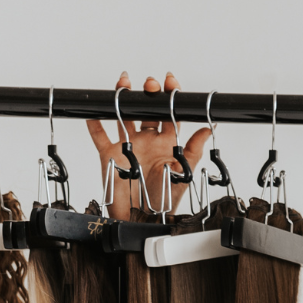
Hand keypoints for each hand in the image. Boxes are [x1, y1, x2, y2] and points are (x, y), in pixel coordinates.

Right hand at [85, 71, 211, 218]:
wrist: (141, 217)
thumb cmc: (163, 200)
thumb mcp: (184, 173)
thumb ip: (194, 149)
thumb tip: (209, 128)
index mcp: (166, 144)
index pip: (170, 115)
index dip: (171, 98)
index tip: (171, 84)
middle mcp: (147, 141)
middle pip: (147, 110)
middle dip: (149, 94)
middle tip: (151, 85)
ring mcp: (127, 145)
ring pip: (124, 116)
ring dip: (123, 99)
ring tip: (124, 84)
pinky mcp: (109, 153)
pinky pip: (98, 134)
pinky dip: (93, 123)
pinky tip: (92, 110)